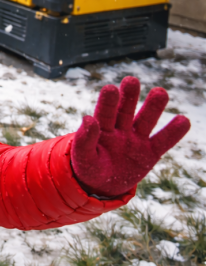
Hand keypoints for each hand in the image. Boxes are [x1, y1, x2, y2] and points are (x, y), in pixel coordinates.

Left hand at [71, 77, 189, 196]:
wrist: (102, 185)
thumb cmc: (89, 167)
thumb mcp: (82, 157)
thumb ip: (84, 140)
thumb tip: (88, 119)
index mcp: (101, 129)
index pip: (104, 113)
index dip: (107, 102)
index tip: (110, 89)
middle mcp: (120, 130)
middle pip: (125, 111)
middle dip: (129, 96)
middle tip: (131, 80)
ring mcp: (136, 140)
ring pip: (145, 121)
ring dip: (153, 107)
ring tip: (160, 92)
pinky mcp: (150, 153)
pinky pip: (163, 142)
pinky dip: (173, 132)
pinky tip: (183, 120)